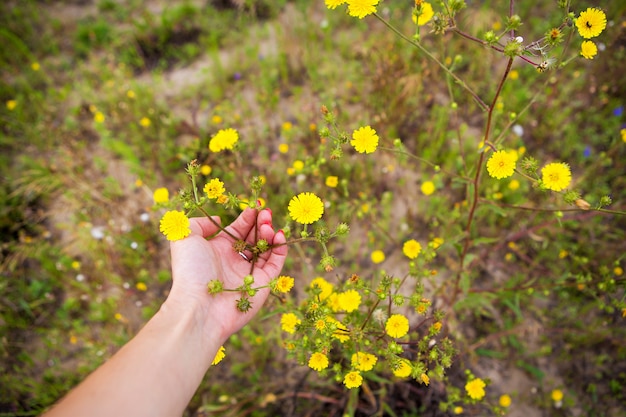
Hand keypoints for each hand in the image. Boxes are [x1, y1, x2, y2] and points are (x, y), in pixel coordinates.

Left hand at [166, 208, 286, 342]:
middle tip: (265, 213)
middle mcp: (234, 261)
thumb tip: (218, 220)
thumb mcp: (184, 237)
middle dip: (261, 223)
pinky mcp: (263, 284)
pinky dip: (280, 249)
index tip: (256, 206)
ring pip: (266, 249)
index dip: (248, 217)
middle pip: (254, 238)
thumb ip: (199, 222)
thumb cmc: (190, 270)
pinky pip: (276, 264)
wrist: (199, 306)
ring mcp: (249, 273)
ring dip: (270, 234)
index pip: (238, 229)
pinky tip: (278, 236)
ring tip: (268, 225)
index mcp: (218, 250)